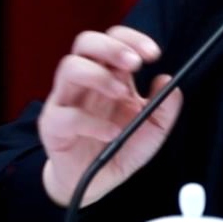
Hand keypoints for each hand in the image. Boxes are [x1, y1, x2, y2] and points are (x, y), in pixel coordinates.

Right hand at [38, 26, 183, 206]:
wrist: (96, 182)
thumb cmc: (121, 147)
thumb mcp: (153, 129)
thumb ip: (165, 107)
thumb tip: (169, 81)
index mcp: (110, 74)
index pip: (114, 40)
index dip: (132, 39)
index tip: (154, 54)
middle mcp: (85, 81)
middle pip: (86, 42)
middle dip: (111, 47)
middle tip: (135, 64)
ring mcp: (66, 100)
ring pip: (69, 67)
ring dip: (99, 76)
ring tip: (121, 94)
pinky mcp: (53, 125)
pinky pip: (65, 115)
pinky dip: (91, 122)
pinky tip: (111, 133)